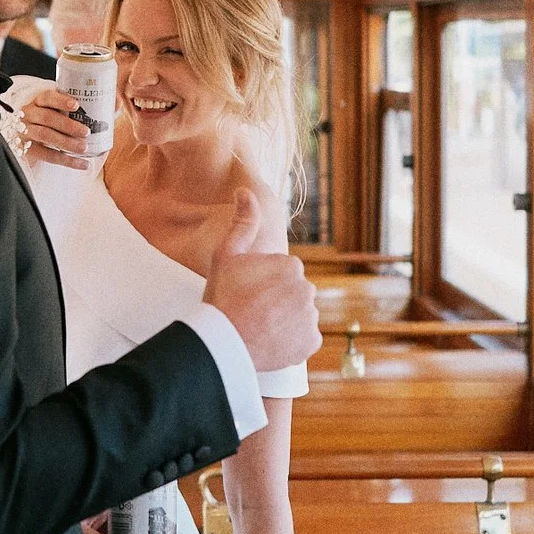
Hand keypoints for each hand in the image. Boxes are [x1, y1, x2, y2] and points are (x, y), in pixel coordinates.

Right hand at [5, 82, 93, 169]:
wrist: (28, 135)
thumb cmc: (52, 118)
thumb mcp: (61, 110)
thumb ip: (88, 107)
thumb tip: (117, 104)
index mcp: (38, 101)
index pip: (47, 97)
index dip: (61, 101)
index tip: (76, 105)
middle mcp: (29, 114)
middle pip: (47, 117)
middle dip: (68, 125)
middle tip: (86, 132)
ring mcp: (26, 131)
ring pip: (45, 136)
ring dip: (66, 142)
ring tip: (84, 148)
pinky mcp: (27, 149)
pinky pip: (46, 155)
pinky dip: (66, 161)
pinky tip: (83, 164)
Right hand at [201, 190, 318, 372]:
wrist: (223, 342)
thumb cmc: (222, 297)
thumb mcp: (226, 255)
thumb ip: (242, 223)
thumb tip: (246, 190)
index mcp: (291, 265)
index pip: (282, 273)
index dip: (262, 283)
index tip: (246, 293)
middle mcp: (307, 289)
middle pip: (292, 294)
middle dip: (277, 301)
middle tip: (252, 312)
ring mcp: (311, 317)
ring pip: (299, 315)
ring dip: (285, 320)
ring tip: (259, 328)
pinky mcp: (312, 342)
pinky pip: (304, 338)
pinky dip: (292, 341)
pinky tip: (270, 341)